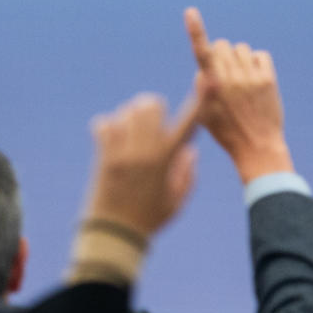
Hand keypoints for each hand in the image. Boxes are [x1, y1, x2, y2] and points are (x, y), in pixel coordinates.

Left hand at [82, 91, 199, 238]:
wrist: (115, 233)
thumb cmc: (150, 219)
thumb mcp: (177, 200)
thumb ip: (187, 173)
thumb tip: (190, 149)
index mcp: (169, 159)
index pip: (189, 122)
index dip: (201, 99)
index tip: (210, 79)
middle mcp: (146, 150)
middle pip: (152, 105)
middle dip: (153, 107)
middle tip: (151, 120)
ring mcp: (123, 151)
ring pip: (128, 111)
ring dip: (131, 115)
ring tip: (131, 131)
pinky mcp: (103, 155)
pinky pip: (104, 124)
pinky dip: (108, 126)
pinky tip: (111, 138)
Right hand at [184, 7, 293, 181]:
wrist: (257, 147)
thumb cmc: (226, 130)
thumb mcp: (203, 111)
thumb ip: (201, 84)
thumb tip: (207, 64)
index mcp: (211, 86)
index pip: (201, 52)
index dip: (195, 30)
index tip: (191, 12)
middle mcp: (230, 78)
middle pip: (222, 45)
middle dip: (220, 53)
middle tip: (224, 72)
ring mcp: (251, 78)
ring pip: (241, 48)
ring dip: (239, 59)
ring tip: (241, 79)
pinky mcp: (268, 80)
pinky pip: (260, 55)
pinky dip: (256, 62)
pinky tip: (254, 78)